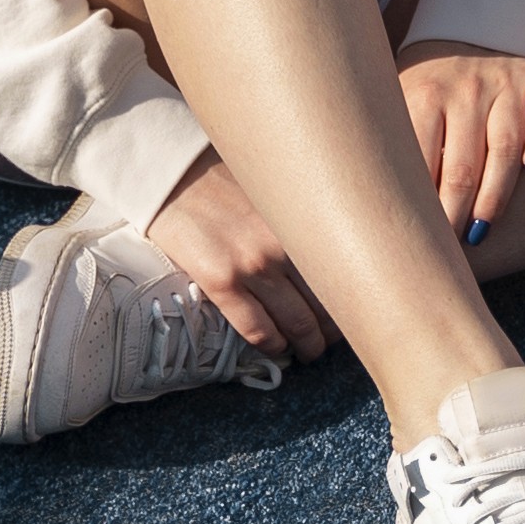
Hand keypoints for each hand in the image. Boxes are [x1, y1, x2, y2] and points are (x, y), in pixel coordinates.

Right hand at [142, 149, 332, 365]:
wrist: (172, 173)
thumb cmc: (227, 179)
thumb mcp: (277, 193)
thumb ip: (302, 223)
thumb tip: (330, 256)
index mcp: (303, 222)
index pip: (343, 275)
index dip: (350, 303)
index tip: (352, 314)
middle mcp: (283, 245)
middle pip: (326, 305)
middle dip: (331, 331)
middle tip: (329, 338)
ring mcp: (252, 265)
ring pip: (297, 324)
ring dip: (306, 345)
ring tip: (306, 350)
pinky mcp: (221, 281)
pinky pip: (257, 329)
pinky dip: (272, 345)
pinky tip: (275, 346)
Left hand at [394, 41, 524, 249]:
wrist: (458, 34)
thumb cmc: (421, 89)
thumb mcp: (395, 105)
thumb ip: (390, 145)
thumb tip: (374, 208)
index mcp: (424, 94)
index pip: (425, 160)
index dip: (423, 203)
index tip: (418, 237)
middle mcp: (465, 87)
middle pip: (465, 163)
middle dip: (456, 212)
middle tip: (448, 248)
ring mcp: (503, 80)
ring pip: (507, 145)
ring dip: (496, 193)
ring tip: (481, 229)